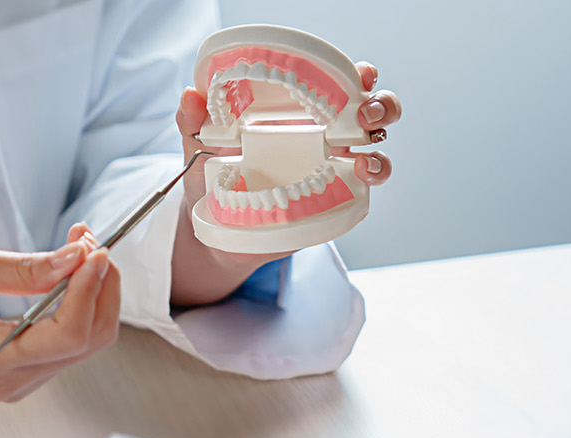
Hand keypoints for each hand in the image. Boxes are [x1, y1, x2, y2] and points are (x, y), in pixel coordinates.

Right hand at [0, 223, 122, 401]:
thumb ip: (20, 267)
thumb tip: (75, 259)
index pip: (69, 334)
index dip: (91, 289)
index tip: (94, 248)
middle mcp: (12, 381)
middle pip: (89, 340)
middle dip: (100, 285)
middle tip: (88, 240)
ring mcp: (18, 382)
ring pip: (84, 343)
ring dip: (92, 292)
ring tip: (77, 248)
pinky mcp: (19, 373)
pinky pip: (66, 343)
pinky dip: (76, 306)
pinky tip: (66, 274)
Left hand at [168, 62, 402, 304]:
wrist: (216, 231)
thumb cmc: (213, 179)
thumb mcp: (200, 146)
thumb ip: (194, 120)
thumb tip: (190, 95)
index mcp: (298, 112)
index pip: (337, 84)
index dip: (356, 74)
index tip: (359, 73)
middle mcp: (324, 136)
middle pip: (372, 111)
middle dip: (380, 105)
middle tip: (365, 112)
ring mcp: (334, 169)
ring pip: (377, 151)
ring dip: (380, 150)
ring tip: (363, 157)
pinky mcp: (335, 201)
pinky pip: (366, 189)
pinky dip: (372, 179)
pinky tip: (359, 176)